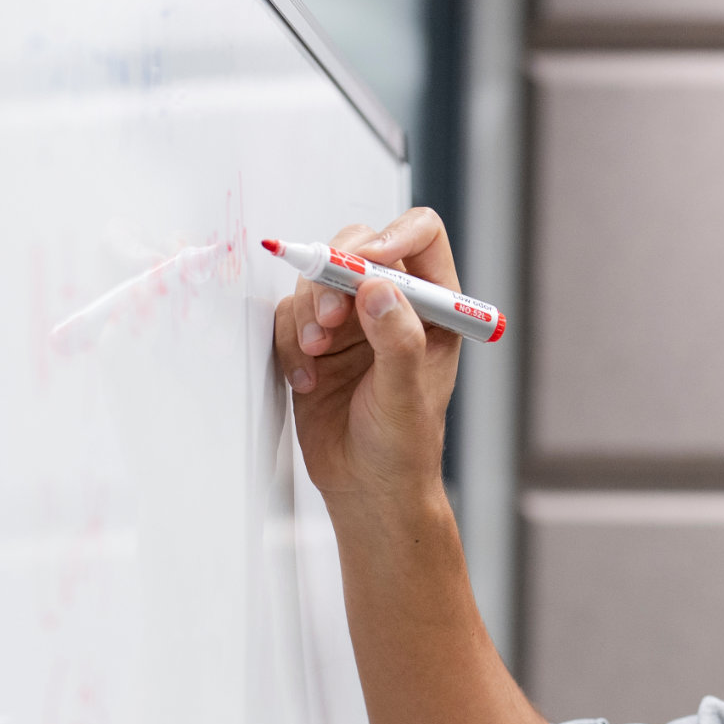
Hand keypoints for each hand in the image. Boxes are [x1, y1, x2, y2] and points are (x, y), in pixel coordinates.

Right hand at [274, 207, 463, 508]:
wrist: (367, 487)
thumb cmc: (404, 446)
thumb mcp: (406, 394)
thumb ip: (396, 339)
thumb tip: (378, 287)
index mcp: (433, 306)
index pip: (420, 236)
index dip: (391, 236)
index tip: (362, 264)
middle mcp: (392, 304)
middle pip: (357, 246)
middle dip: (334, 276)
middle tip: (328, 318)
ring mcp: (351, 322)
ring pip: (317, 280)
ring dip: (308, 313)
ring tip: (316, 356)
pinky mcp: (315, 342)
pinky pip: (289, 317)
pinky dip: (291, 344)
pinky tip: (306, 382)